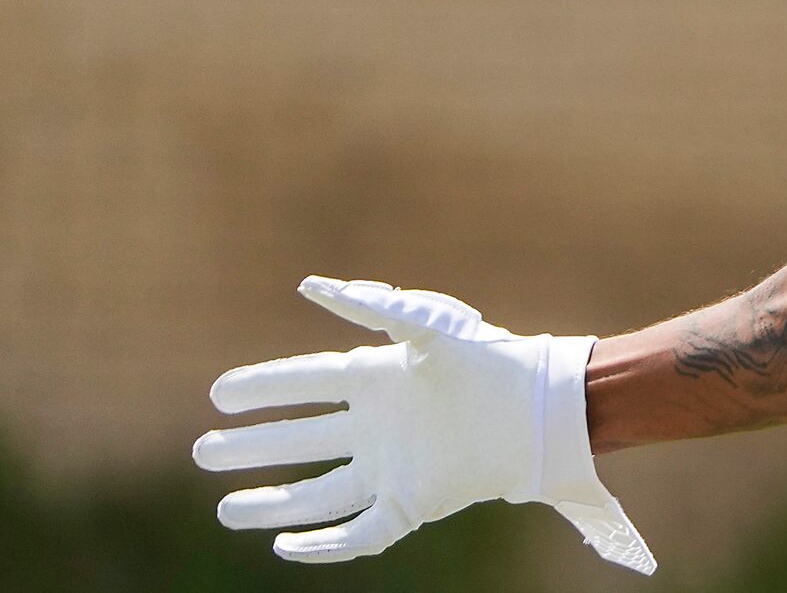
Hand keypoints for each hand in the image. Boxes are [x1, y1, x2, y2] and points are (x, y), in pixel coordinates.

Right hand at [194, 276, 655, 572]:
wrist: (538, 407)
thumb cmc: (487, 358)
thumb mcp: (427, 325)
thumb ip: (370, 304)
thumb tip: (307, 285)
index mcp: (378, 379)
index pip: (304, 384)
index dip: (263, 388)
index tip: (219, 393)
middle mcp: (377, 426)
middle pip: (299, 442)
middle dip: (252, 448)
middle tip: (204, 451)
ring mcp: (392, 467)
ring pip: (317, 493)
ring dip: (271, 504)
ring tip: (226, 507)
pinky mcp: (412, 504)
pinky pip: (358, 534)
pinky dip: (323, 546)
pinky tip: (288, 546)